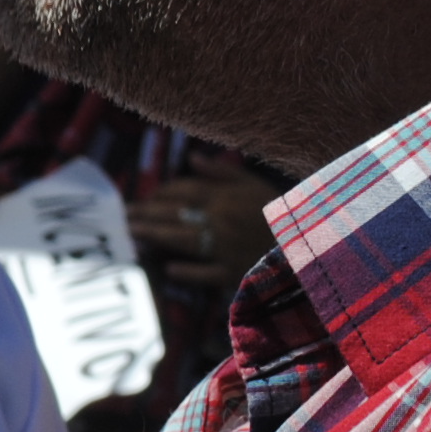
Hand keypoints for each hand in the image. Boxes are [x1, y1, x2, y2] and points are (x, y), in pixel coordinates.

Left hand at [124, 171, 272, 309]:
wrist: (307, 242)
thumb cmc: (278, 213)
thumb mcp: (254, 184)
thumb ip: (222, 172)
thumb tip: (193, 158)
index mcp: (226, 197)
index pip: (186, 191)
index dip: (162, 192)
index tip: (146, 196)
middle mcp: (222, 219)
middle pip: (178, 213)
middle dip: (148, 213)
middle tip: (122, 215)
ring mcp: (227, 247)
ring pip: (185, 239)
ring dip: (156, 236)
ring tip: (132, 233)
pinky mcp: (235, 272)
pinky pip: (209, 272)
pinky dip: (190, 271)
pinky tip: (169, 269)